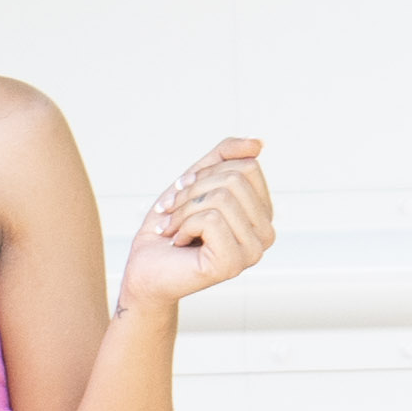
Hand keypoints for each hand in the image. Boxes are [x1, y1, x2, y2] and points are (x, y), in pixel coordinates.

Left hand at [119, 135, 272, 309]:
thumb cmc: (169, 227)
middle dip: (191, 191)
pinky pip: (210, 219)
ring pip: (221, 198)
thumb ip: (223, 157)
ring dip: (183, 210)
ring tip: (174, 230)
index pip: (246, 165)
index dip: (205, 173)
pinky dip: (183, 226)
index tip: (183, 193)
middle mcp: (266, 232)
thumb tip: (258, 143)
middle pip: (234, 179)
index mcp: (262, 212)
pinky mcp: (234, 263)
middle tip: (173, 213)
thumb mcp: (193, 182)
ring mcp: (254, 251)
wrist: (144, 268)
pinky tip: (179, 243)